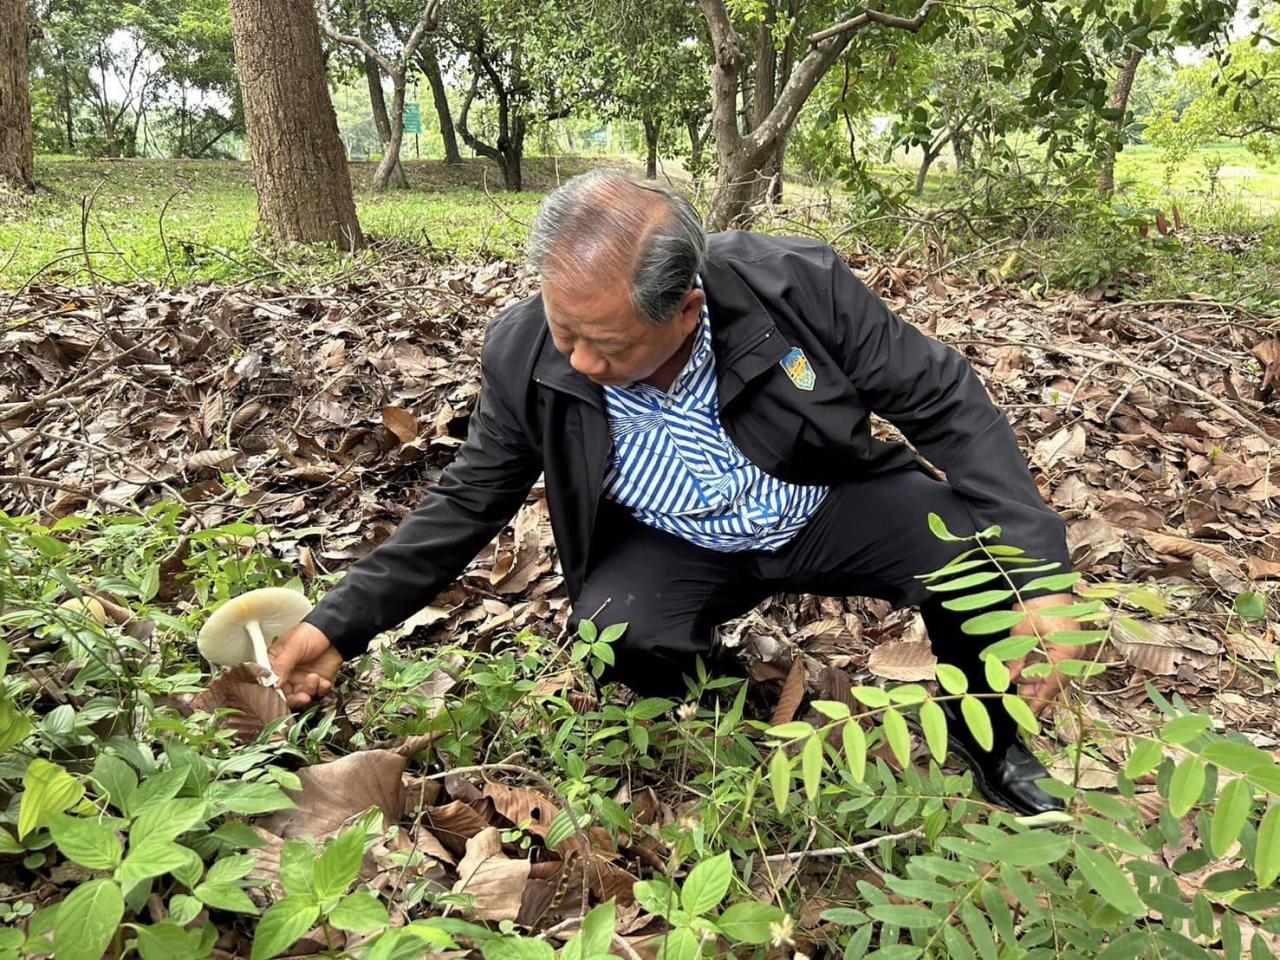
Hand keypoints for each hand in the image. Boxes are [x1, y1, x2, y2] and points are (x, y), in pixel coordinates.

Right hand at [269, 621, 342, 709]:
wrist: (335, 632)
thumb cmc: (311, 632)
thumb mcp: (293, 646)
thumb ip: (282, 665)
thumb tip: (273, 682)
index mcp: (275, 664)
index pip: (268, 683)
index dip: (273, 692)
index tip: (280, 695)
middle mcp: (287, 675)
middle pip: (284, 696)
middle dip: (294, 699)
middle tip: (302, 696)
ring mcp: (302, 680)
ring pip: (301, 698)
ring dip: (309, 692)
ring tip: (315, 679)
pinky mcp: (317, 683)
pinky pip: (317, 694)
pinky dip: (321, 691)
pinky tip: (324, 682)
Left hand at [1006, 593, 1084, 716]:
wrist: (1044, 582)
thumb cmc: (1034, 604)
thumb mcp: (1021, 633)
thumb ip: (1015, 659)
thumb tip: (1007, 680)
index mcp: (1067, 652)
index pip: (1052, 686)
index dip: (1038, 702)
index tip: (1026, 715)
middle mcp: (1075, 654)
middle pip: (1055, 682)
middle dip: (1036, 692)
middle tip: (1017, 701)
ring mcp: (1074, 648)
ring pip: (1055, 674)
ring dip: (1036, 680)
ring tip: (1018, 684)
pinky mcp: (1068, 643)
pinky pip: (1056, 663)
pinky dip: (1040, 669)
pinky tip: (1026, 672)